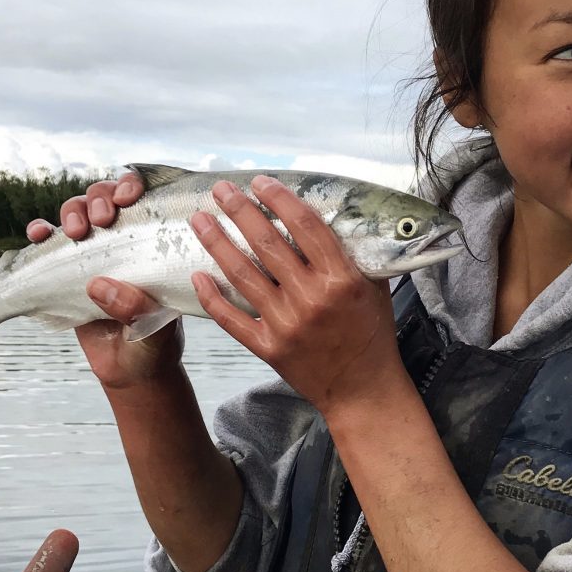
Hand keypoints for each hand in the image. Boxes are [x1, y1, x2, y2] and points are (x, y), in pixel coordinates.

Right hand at [25, 170, 180, 388]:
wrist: (131, 370)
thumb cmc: (154, 343)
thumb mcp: (155, 328)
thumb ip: (136, 307)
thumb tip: (99, 285)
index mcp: (153, 243)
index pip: (144, 199)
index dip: (131, 185)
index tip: (127, 197)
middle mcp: (123, 240)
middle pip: (104, 198)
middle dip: (98, 198)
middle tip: (102, 219)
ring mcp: (93, 253)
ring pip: (76, 213)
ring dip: (70, 212)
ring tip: (72, 232)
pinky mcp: (67, 271)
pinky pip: (48, 245)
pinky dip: (39, 234)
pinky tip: (36, 236)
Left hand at [187, 175, 405, 414]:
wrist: (363, 390)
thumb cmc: (373, 335)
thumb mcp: (374, 288)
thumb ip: (354, 255)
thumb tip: (331, 217)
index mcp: (341, 279)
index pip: (304, 226)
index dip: (279, 199)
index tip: (260, 181)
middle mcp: (311, 298)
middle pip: (266, 243)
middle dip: (239, 210)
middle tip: (220, 189)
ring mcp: (286, 324)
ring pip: (242, 274)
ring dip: (217, 242)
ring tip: (199, 219)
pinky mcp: (268, 347)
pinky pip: (231, 318)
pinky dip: (211, 296)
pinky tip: (197, 274)